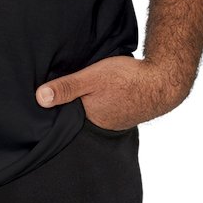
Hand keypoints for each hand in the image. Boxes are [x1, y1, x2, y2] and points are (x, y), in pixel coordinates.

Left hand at [35, 55, 190, 128]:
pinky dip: (99, 101)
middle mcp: (101, 124)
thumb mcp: (91, 78)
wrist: (162, 80)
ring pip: (91, 111)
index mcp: (89, 119)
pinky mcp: (123, 111)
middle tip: (56, 96)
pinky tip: (99, 92)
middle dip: (68, 107)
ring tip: (76, 93)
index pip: (64, 118)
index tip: (40, 102)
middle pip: (77, 116)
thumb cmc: (126, 79)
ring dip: (85, 103)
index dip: (54, 109)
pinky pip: (104, 108)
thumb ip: (67, 87)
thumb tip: (39, 98)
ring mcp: (114, 120)